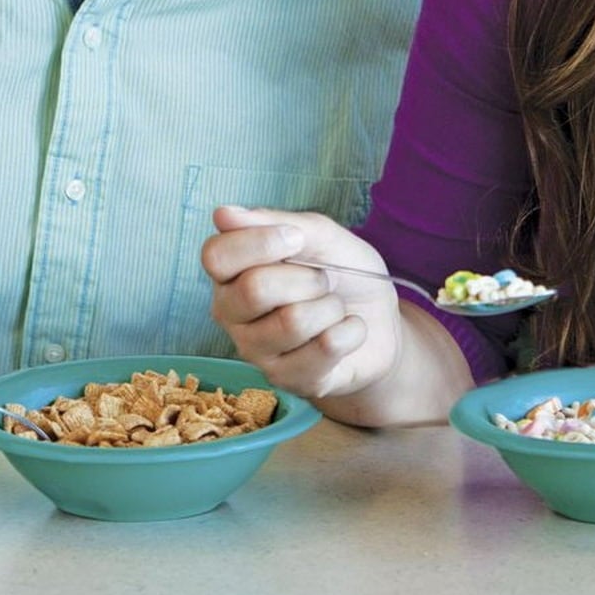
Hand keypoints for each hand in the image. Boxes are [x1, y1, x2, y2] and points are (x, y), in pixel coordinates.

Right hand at [201, 205, 403, 401]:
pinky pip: (325, 348)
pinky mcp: (287, 380)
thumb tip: (223, 214)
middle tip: (323, 281)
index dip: (260, 242)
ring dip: (331, 307)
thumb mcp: (319, 235)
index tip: (297, 238)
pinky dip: (351, 331)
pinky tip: (345, 332)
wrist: (378, 322)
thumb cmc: (341, 274)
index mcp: (230, 272)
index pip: (216, 256)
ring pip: (292, 321)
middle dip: (307, 278)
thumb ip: (274, 221)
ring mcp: (255, 351)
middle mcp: (231, 313)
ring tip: (334, 308)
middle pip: (254, 289)